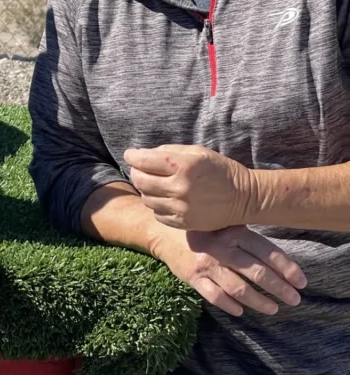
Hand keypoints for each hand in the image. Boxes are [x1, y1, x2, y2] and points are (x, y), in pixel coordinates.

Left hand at [125, 144, 252, 230]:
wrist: (243, 198)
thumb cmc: (219, 170)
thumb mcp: (198, 152)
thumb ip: (169, 151)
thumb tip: (143, 154)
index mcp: (184, 166)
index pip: (144, 160)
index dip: (133, 156)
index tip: (130, 155)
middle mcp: (180, 187)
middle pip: (140, 180)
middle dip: (136, 172)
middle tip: (140, 169)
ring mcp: (181, 208)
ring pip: (146, 198)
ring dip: (145, 190)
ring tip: (155, 184)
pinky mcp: (183, 222)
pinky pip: (157, 214)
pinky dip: (156, 205)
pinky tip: (166, 199)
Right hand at [151, 224, 306, 316]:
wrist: (164, 233)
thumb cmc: (205, 231)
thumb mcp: (227, 225)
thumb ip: (249, 238)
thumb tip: (281, 259)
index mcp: (234, 232)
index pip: (267, 252)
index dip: (287, 269)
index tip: (302, 283)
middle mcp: (222, 248)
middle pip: (257, 272)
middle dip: (280, 289)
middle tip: (294, 300)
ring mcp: (207, 264)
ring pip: (239, 288)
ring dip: (259, 301)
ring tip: (273, 309)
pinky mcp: (193, 277)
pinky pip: (215, 296)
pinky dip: (230, 306)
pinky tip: (241, 311)